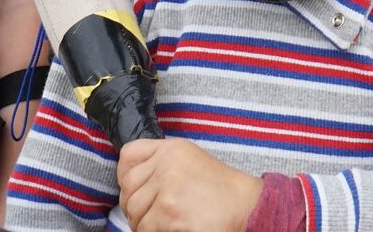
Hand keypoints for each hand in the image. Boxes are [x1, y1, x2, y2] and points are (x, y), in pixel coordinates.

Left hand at [117, 138, 262, 231]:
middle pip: (128, 187)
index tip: (133, 190)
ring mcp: (167, 187)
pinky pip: (145, 228)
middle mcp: (167, 163)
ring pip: (134, 211)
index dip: (125, 176)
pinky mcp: (169, 212)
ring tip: (162, 225)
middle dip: (133, 206)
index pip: (129, 154)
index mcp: (173, 148)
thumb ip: (163, 164)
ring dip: (143, 223)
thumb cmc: (222, 191)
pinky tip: (172, 229)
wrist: (247, 208)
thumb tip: (131, 183)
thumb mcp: (191, 162)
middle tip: (148, 217)